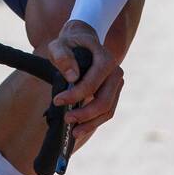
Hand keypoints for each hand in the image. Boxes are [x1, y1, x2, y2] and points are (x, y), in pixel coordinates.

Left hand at [47, 20, 124, 145]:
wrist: (82, 41)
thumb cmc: (69, 44)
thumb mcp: (59, 44)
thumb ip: (62, 56)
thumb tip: (73, 77)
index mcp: (105, 59)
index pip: (92, 83)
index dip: (75, 95)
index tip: (57, 101)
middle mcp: (115, 72)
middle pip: (104, 101)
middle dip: (85, 114)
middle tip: (66, 119)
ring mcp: (116, 84)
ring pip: (108, 110)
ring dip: (91, 123)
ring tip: (74, 132)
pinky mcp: (113, 93)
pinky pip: (107, 111)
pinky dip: (95, 122)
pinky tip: (82, 129)